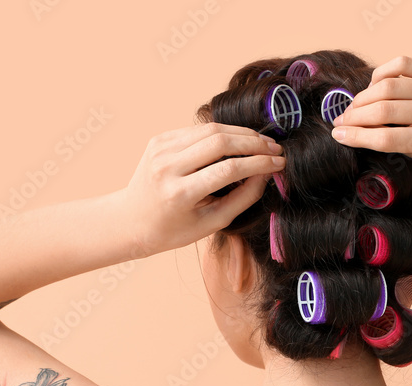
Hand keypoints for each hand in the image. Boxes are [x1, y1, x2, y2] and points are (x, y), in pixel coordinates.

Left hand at [123, 122, 285, 254]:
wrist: (131, 220)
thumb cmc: (175, 229)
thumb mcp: (212, 222)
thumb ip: (243, 197)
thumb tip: (267, 172)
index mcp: (179, 194)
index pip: (228, 169)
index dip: (259, 163)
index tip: (279, 162)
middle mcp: (167, 167)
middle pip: (220, 142)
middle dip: (254, 142)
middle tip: (275, 148)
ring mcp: (160, 149)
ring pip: (210, 130)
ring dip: (241, 133)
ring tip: (262, 142)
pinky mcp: (159, 139)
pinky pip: (198, 130)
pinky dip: (221, 133)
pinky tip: (238, 142)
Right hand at [330, 56, 411, 171]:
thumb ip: (399, 142)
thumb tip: (358, 126)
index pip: (387, 139)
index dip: (357, 137)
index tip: (338, 135)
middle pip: (384, 111)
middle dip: (355, 116)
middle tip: (341, 121)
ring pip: (389, 85)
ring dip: (364, 96)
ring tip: (354, 107)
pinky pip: (403, 63)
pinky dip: (382, 73)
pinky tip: (374, 85)